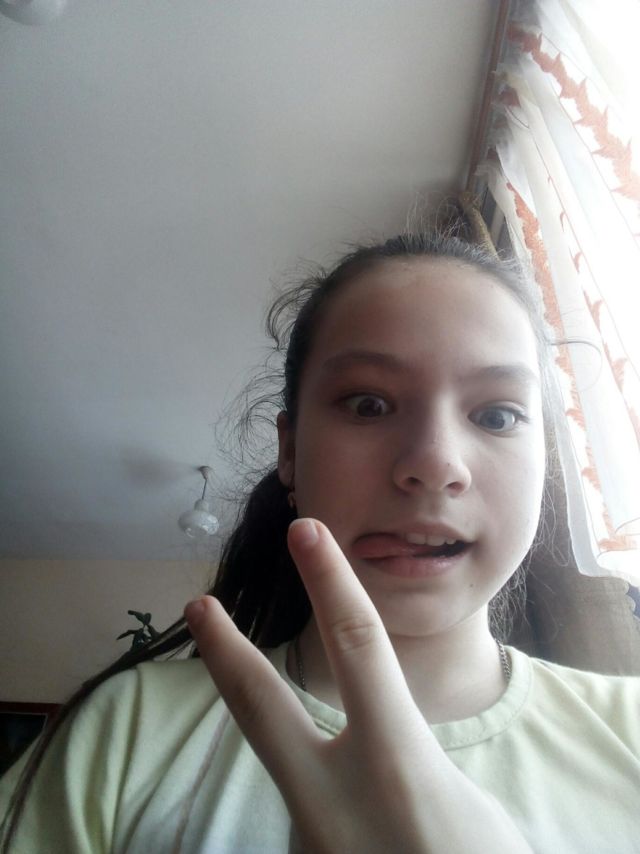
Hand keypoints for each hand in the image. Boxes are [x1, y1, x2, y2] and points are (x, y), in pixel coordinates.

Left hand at [184, 518, 530, 853]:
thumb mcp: (465, 809)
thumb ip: (415, 764)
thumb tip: (390, 752)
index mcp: (392, 764)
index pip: (355, 647)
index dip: (329, 581)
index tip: (305, 532)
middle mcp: (331, 797)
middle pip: (260, 705)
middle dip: (224, 651)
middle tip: (196, 606)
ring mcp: (305, 838)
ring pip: (293, 770)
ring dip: (304, 753)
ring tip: (375, 802)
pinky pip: (315, 819)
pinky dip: (339, 814)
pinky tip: (374, 846)